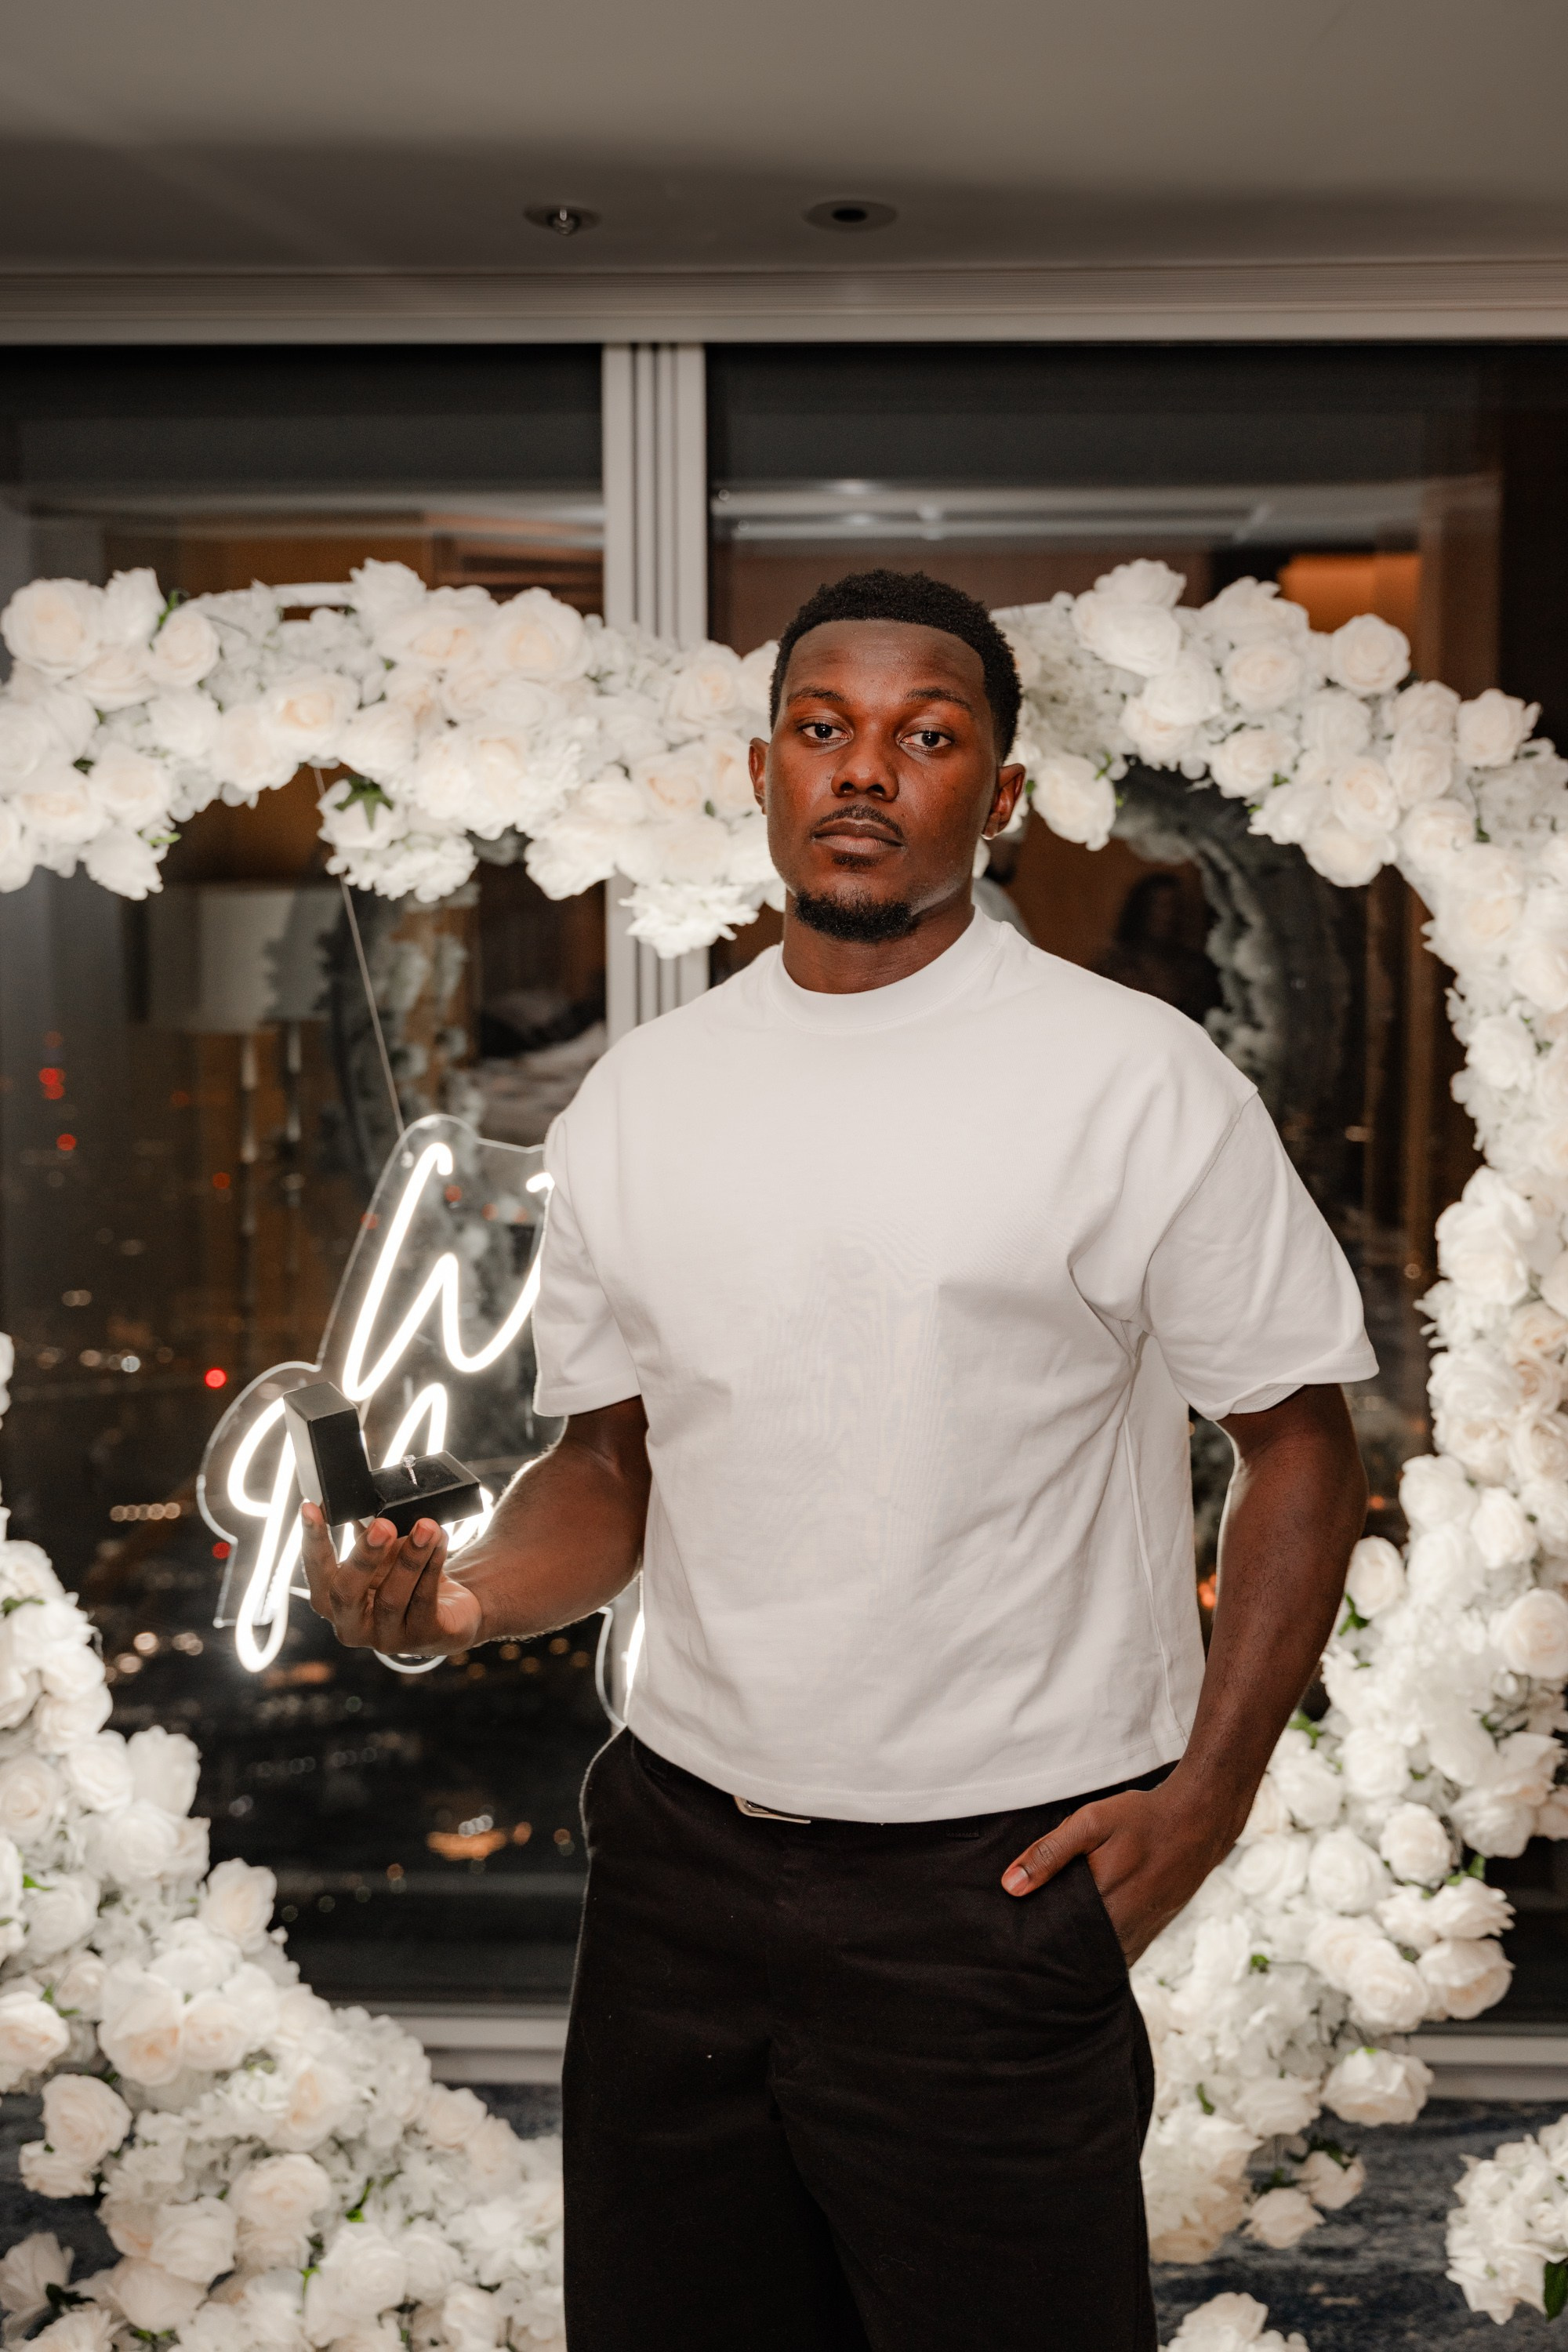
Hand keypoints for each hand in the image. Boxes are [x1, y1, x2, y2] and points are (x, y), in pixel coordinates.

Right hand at [299, 1503, 482, 1656]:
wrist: (451, 1615)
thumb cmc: (407, 1582)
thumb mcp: (383, 1557)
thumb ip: (368, 1534)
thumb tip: (361, 1497)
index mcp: (333, 1603)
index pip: (316, 1571)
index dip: (313, 1539)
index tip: (311, 1507)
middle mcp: (352, 1626)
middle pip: (345, 1593)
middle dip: (364, 1556)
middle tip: (383, 1525)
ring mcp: (387, 1637)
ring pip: (392, 1597)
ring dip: (411, 1556)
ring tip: (426, 1526)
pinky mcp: (422, 1637)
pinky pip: (425, 1599)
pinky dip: (433, 1566)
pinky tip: (440, 1541)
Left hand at [1000, 1776, 1236, 1963]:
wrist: (1198, 1822)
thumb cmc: (1141, 1818)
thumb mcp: (1091, 1823)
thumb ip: (1049, 1853)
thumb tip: (1010, 1886)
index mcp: (1102, 1904)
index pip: (1055, 1940)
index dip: (1033, 1941)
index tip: (1012, 1941)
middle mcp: (1123, 1929)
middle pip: (1074, 1954)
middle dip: (1051, 1950)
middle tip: (1024, 1943)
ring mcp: (1140, 1935)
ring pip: (1097, 1958)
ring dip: (1076, 1953)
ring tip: (1049, 1944)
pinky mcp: (1151, 1933)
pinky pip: (1118, 1954)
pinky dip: (1099, 1950)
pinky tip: (1083, 1938)